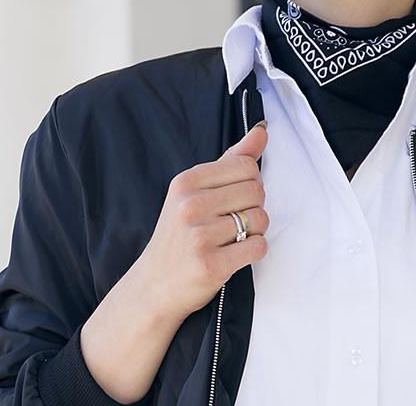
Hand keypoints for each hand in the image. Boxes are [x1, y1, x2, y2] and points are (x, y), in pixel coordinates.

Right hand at [137, 121, 269, 322]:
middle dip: (253, 207)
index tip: (232, 198)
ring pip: (260, 219)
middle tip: (230, 222)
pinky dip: (254, 251)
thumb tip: (262, 129)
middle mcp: (190, 205)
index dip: (249, 182)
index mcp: (186, 182)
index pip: (246, 165)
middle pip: (257, 191)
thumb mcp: (196, 191)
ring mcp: (199, 236)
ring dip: (254, 231)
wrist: (153, 287)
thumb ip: (231, 159)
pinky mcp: (211, 265)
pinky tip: (234, 255)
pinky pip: (258, 247)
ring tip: (230, 239)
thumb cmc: (180, 234)